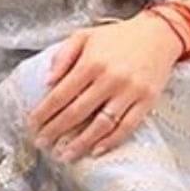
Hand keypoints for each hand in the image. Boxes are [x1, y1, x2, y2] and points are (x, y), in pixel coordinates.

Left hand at [28, 13, 183, 160]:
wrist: (158, 35)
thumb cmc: (116, 37)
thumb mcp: (83, 36)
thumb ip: (63, 56)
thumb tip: (46, 81)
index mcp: (91, 62)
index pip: (61, 94)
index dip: (44, 112)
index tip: (31, 125)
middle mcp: (110, 78)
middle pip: (78, 112)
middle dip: (56, 130)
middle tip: (41, 144)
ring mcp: (130, 92)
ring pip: (102, 124)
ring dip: (81, 143)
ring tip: (65, 155)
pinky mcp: (147, 101)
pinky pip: (127, 126)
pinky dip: (111, 141)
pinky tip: (95, 151)